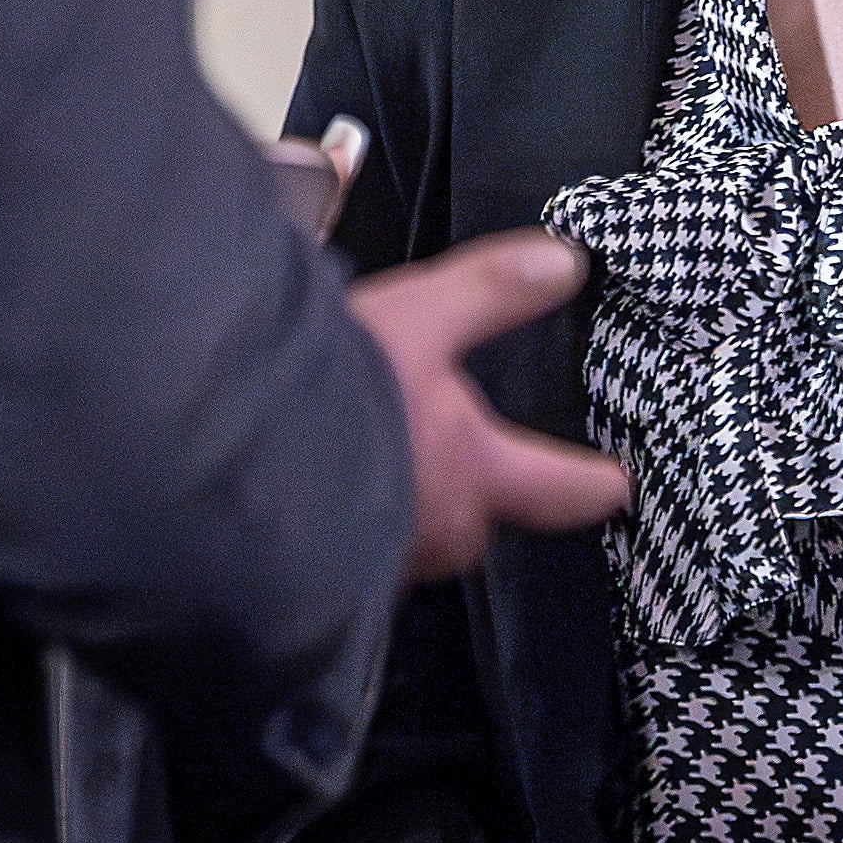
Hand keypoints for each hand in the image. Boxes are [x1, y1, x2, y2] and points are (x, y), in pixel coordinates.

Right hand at [344, 230, 626, 581]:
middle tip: (469, 468)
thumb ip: (490, 291)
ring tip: (379, 467)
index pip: (556, 486)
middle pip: (478, 519)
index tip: (617, 488)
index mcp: (476, 473)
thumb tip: (567, 263)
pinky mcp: (317, 579)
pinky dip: (345, 519)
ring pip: (413, 536)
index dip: (590, 485)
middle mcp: (437, 533)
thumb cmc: (337, 399)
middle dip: (475, 495)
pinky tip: (316, 491)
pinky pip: (349, 549)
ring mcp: (379, 564)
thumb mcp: (418, 316)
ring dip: (404, 505)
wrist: (225, 469)